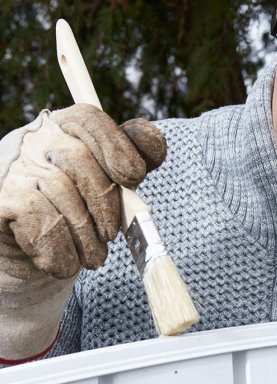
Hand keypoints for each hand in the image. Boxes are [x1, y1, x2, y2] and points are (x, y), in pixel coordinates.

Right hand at [0, 105, 165, 361]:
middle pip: (79, 157)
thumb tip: (154, 144)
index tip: (135, 177)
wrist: (26, 253)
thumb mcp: (107, 182)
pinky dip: (61, 248)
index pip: (89, 118)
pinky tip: (67, 265)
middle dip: (105, 201)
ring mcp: (12, 168)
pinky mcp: (0, 200)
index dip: (117, 144)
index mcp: (64, 128)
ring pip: (61, 190)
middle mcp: (33, 140)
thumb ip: (132, 159)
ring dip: (85, 233)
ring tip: (95, 257)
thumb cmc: (75, 211)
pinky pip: (38, 219)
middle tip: (112, 234)